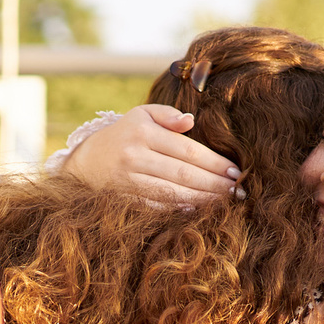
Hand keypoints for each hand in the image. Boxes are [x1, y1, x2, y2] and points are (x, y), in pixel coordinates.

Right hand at [61, 105, 238, 204]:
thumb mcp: (140, 116)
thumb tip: (191, 121)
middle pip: (183, 173)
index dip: (214, 162)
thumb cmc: (123, 136)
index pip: (187, 150)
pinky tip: (199, 209)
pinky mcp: (125, 199)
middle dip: (214, 183)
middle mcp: (134, 156)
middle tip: (238, 190)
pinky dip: (180, 209)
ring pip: (173, 192)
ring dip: (203, 198)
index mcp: (142, 132)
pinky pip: (158, 206)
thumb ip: (167, 115)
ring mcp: (128, 180)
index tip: (234, 171)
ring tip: (225, 201)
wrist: (85, 163)